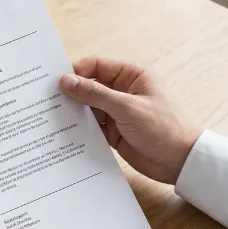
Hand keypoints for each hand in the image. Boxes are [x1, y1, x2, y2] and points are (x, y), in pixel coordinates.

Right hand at [60, 57, 200, 183]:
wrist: (180, 162)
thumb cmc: (163, 128)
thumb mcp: (127, 108)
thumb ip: (95, 94)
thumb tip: (66, 80)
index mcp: (132, 76)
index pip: (97, 66)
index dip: (77, 72)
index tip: (57, 82)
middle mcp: (122, 91)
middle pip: (89, 86)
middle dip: (71, 93)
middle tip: (47, 99)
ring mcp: (116, 112)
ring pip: (87, 107)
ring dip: (73, 112)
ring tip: (51, 116)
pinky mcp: (111, 131)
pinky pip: (90, 125)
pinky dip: (79, 128)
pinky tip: (63, 132)